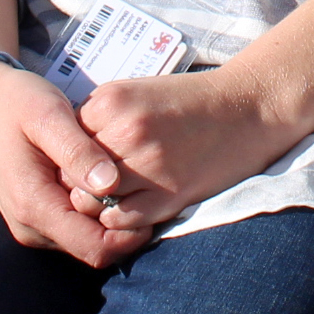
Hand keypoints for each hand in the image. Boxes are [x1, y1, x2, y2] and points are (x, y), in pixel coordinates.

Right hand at [0, 60, 137, 267]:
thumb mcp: (49, 116)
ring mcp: (30, 224)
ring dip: (110, 218)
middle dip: (124, 226)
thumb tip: (110, 184)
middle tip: (148, 188)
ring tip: (129, 180)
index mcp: (34, 206)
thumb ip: (78, 152)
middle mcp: (30, 226)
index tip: (155, 203)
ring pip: (85, 239)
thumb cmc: (14, 102)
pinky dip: (95, 210)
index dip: (130, 236)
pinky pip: (73, 226)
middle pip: (93, 247)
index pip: (94, 248)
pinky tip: (106, 179)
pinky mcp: (34, 214)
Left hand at [69, 71, 305, 245]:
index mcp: (111, 102)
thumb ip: (102, 119)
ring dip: (98, 206)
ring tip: (114, 199)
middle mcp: (124, 132)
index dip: (68, 159)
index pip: (63, 143)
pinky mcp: (169, 194)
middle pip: (72, 175)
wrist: (250, 107)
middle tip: (95, 187)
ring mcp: (147, 165)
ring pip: (92, 202)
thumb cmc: (192, 101)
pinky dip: (121, 221)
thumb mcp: (138, 93)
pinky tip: (134, 209)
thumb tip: (69, 153)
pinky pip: (122, 220)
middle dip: (78, 185)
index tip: (83, 165)